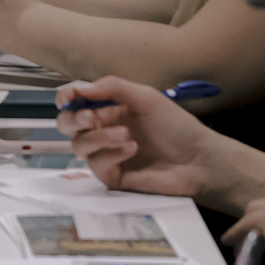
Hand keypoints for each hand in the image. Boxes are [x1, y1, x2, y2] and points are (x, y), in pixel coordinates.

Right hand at [58, 76, 236, 199]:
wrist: (198, 160)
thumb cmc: (176, 127)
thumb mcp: (146, 97)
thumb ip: (112, 87)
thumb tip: (79, 88)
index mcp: (109, 109)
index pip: (76, 102)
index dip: (66, 97)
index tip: (68, 97)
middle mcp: (103, 130)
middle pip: (67, 125)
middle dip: (73, 119)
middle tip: (90, 118)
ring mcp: (106, 154)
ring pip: (79, 145)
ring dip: (98, 137)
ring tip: (125, 134)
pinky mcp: (112, 176)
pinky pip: (96, 165)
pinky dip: (111, 154)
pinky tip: (131, 149)